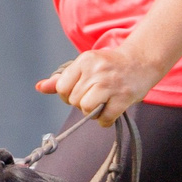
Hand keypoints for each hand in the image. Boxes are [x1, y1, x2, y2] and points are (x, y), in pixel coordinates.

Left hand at [37, 41, 160, 125]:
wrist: (141, 61)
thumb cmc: (110, 65)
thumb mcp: (85, 66)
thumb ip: (63, 78)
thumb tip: (40, 87)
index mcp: (84, 60)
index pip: (61, 87)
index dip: (67, 95)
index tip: (79, 93)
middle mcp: (96, 70)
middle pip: (74, 100)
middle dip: (81, 104)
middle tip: (94, 98)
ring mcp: (110, 84)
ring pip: (87, 109)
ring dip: (92, 113)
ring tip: (101, 105)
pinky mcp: (123, 97)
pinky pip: (104, 118)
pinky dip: (105, 121)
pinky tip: (110, 112)